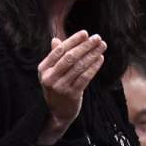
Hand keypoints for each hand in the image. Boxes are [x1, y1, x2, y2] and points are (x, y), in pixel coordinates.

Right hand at [37, 30, 106, 144]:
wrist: (58, 112)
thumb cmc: (56, 86)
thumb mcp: (51, 72)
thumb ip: (55, 56)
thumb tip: (56, 39)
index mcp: (43, 68)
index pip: (59, 51)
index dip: (73, 40)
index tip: (85, 33)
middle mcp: (50, 78)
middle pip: (70, 57)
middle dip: (85, 46)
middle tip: (97, 38)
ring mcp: (60, 87)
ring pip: (79, 67)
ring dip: (92, 54)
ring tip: (102, 46)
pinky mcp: (72, 95)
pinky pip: (85, 77)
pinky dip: (94, 67)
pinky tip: (100, 59)